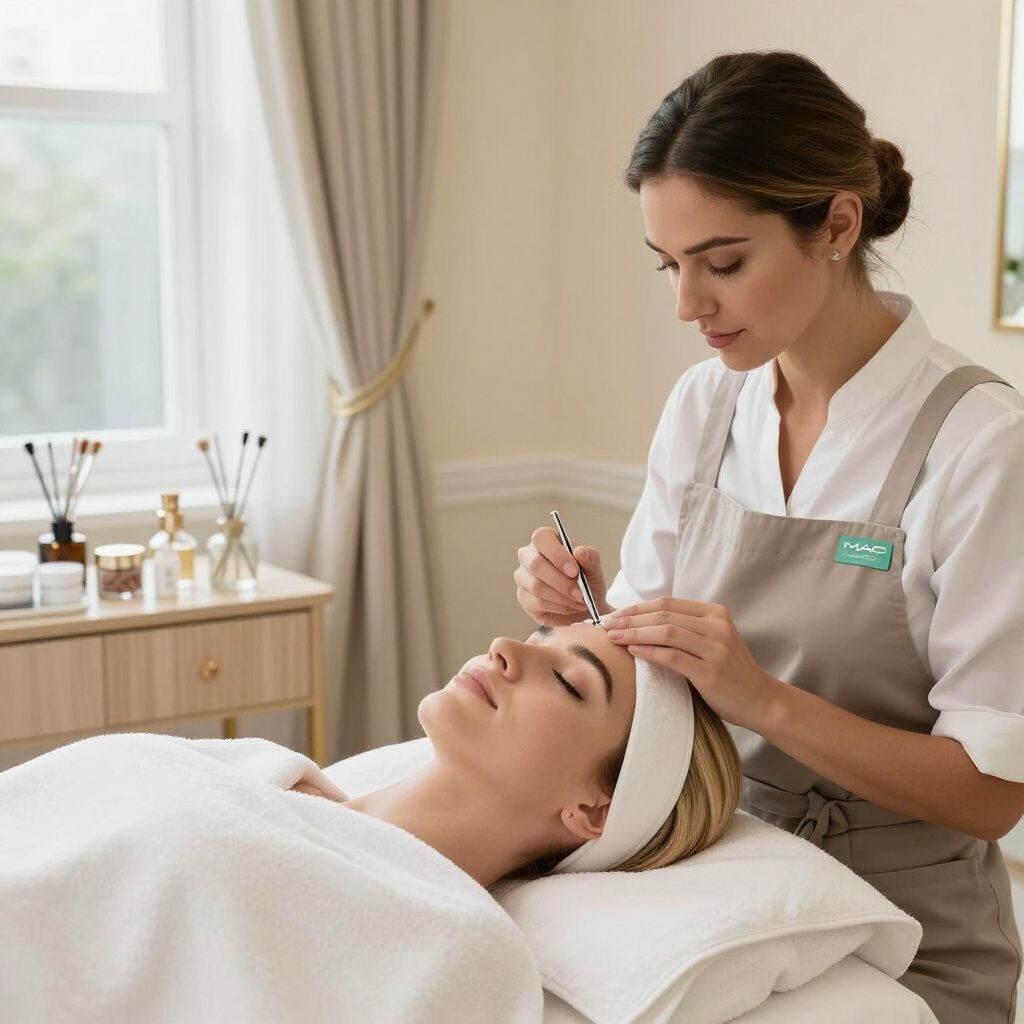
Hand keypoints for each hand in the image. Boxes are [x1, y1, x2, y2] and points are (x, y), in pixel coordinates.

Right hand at [514, 527, 609, 625]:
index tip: (574, 571)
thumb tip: (580, 552)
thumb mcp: (594, 569)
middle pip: (535, 564)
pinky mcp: (523, 597)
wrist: (586, 608)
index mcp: (546, 541)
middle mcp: (529, 556)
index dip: (557, 554)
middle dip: (561, 582)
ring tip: (579, 602)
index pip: (541, 538)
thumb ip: (590, 558)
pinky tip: (569, 607)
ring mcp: (523, 577)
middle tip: (580, 594)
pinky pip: (536, 602)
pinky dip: (557, 607)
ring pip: (536, 586)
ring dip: (562, 597)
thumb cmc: (587, 583)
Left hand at [602, 597, 779, 731]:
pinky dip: (649, 651)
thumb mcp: (711, 642)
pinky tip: (632, 651)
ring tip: (612, 637)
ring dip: (634, 633)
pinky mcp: (710, 671)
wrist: (760, 700)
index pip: (667, 603)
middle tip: (605, 625)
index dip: (637, 607)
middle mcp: (716, 625)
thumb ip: (685, 630)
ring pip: (665, 631)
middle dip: (629, 619)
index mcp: (714, 613)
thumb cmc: (729, 673)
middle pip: (663, 614)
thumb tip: (640, 625)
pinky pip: (672, 656)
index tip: (614, 615)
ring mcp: (714, 647)